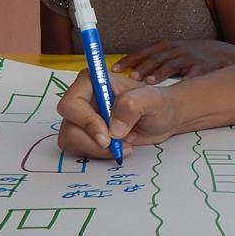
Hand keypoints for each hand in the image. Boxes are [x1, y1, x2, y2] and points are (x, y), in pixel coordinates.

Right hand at [56, 69, 179, 158]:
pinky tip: (120, 148)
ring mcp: (83, 117)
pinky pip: (80, 149)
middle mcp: (84, 98)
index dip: (86, 122)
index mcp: (93, 81)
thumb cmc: (159, 103)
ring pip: (71, 140)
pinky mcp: (87, 134)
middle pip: (69, 125)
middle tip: (118, 145)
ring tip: (124, 145)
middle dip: (92, 141)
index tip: (107, 137)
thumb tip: (113, 129)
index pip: (72, 103)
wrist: (165, 118)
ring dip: (97, 149)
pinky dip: (100, 154)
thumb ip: (132, 106)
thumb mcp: (152, 100)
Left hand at [112, 39, 230, 82]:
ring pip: (171, 64)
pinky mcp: (201, 67)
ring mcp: (188, 58)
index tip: (115, 69)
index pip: (143, 52)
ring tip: (148, 82)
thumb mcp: (170, 54)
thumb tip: (129, 75)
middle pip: (155, 58)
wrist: (218, 53)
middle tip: (131, 77)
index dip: (129, 60)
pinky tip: (176, 87)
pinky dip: (183, 79)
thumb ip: (152, 62)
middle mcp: (175, 50)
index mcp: (165, 47)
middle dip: (142, 67)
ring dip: (159, 73)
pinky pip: (191, 73)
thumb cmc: (188, 57)